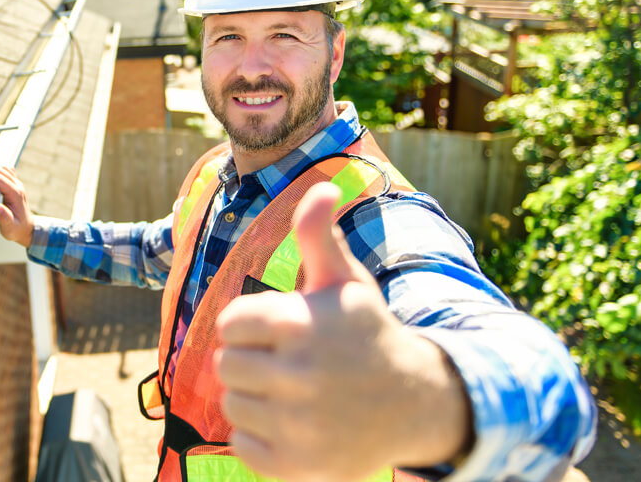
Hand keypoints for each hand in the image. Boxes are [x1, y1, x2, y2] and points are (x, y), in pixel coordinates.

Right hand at [0, 166, 34, 247]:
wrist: (26, 229)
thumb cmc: (18, 229)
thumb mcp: (10, 227)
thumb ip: (4, 218)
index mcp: (16, 195)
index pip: (0, 180)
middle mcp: (17, 186)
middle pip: (0, 171)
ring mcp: (16, 184)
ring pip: (2, 169)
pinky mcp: (14, 185)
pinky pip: (5, 172)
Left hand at [215, 182, 470, 480]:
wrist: (414, 402)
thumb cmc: (367, 333)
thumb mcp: (345, 281)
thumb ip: (318, 235)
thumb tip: (320, 187)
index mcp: (301, 324)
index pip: (229, 323)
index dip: (251, 324)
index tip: (283, 329)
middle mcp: (299, 376)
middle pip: (226, 365)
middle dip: (251, 360)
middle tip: (286, 362)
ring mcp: (299, 425)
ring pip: (232, 404)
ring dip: (255, 397)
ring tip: (292, 391)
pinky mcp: (297, 465)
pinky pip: (242, 444)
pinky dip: (261, 435)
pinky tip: (294, 421)